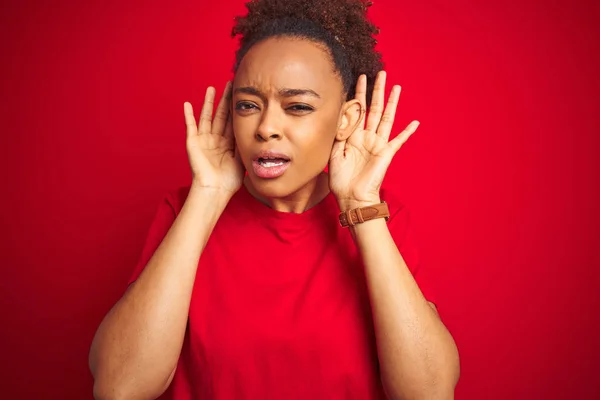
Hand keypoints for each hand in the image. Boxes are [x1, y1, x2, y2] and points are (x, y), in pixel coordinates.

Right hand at [183, 82, 243, 195]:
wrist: (215, 189)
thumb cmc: (229, 181)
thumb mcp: (243, 160)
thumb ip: (246, 146)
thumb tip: (258, 136)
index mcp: (228, 144)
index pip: (233, 121)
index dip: (236, 108)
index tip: (241, 94)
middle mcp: (216, 140)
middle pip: (221, 115)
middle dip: (225, 100)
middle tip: (229, 84)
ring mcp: (204, 141)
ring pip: (207, 117)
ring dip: (208, 103)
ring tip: (211, 88)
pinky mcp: (193, 143)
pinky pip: (190, 126)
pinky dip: (188, 115)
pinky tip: (187, 104)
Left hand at [329, 71, 419, 210]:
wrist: (352, 198)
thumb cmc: (341, 180)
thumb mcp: (334, 154)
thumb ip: (338, 135)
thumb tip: (340, 118)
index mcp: (353, 136)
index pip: (357, 110)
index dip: (358, 93)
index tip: (359, 78)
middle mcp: (367, 137)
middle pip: (374, 108)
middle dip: (377, 90)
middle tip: (380, 73)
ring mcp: (378, 144)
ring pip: (387, 118)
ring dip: (392, 102)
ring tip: (397, 86)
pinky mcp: (386, 153)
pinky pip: (398, 141)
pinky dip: (407, 132)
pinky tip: (415, 122)